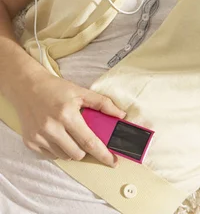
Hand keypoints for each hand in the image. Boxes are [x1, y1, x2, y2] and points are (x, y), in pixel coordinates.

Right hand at [11, 68, 125, 165]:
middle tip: (87, 139)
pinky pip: (51, 155)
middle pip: (77, 153)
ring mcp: (39, 137)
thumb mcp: (81, 92)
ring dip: (73, 150)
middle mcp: (52, 128)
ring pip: (65, 156)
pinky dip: (59, 149)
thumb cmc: (56, 89)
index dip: (103, 154)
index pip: (89, 141)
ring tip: (70, 134)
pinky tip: (58, 135)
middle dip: (87, 150)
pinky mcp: (30, 142)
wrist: (27, 87)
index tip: (113, 162)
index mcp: (67, 114)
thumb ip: (102, 103)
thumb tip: (121, 115)